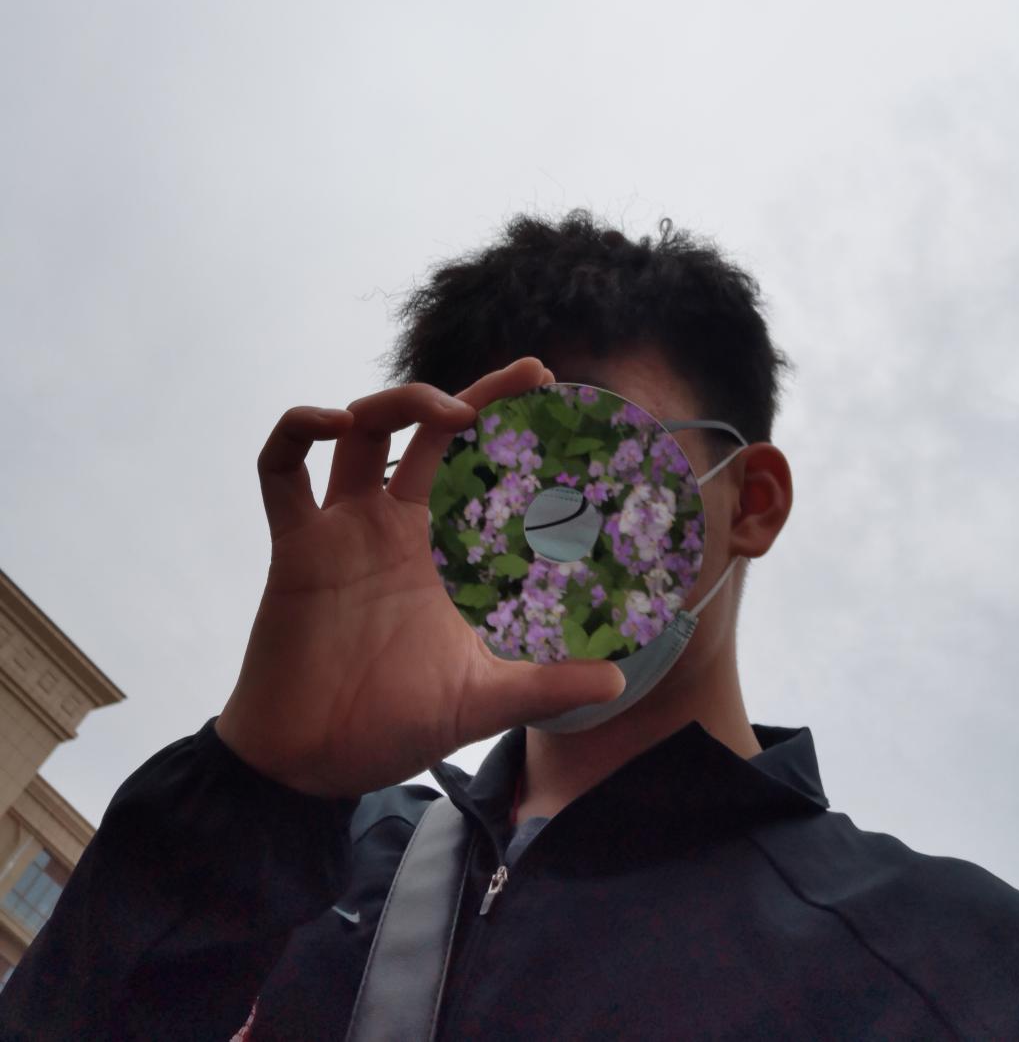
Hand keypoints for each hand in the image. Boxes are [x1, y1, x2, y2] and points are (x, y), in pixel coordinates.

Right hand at [215, 357, 623, 797]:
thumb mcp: (482, 701)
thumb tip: (618, 679)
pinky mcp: (295, 545)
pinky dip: (296, 433)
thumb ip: (546, 685)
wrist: (312, 766)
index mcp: (441, 553)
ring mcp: (342, 529)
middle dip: (480, 396)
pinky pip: (281, 470)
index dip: (522, 443)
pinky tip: (331, 421)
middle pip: (434, 434)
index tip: (568, 411)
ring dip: (397, 403)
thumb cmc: (392, 727)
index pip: (485, 477)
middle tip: (533, 371)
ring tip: (445, 408)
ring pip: (361, 434)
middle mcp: (395, 526)